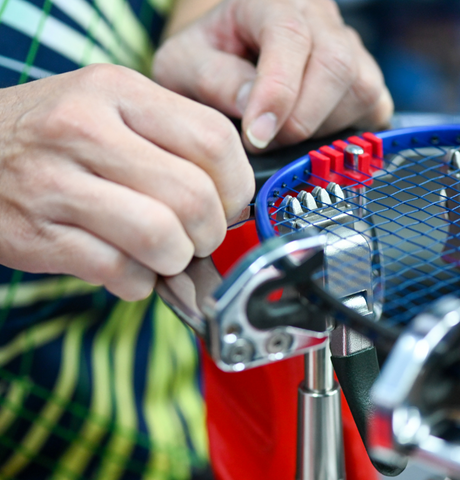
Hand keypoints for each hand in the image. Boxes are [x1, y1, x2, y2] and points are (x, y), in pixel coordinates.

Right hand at [0, 64, 253, 299]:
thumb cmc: (54, 134)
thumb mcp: (111, 108)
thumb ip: (172, 140)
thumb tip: (231, 196)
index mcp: (117, 91)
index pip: (214, 138)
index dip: (236, 184)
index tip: (230, 203)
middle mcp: (85, 130)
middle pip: (194, 196)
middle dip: (211, 232)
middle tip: (199, 237)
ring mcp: (57, 184)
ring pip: (161, 238)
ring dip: (177, 260)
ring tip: (166, 255)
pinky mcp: (39, 236)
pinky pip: (121, 272)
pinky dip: (140, 283)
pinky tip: (132, 270)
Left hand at [154, 0, 392, 151]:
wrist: (229, 54)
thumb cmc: (206, 59)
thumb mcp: (184, 64)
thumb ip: (212, 79)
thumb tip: (254, 110)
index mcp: (270, 1)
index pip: (288, 37)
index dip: (277, 92)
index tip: (256, 136)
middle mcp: (317, 16)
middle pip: (336, 65)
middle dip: (300, 120)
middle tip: (264, 142)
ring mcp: (348, 46)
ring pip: (361, 89)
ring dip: (320, 128)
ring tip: (283, 134)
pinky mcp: (363, 77)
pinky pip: (374, 106)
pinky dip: (346, 132)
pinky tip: (312, 135)